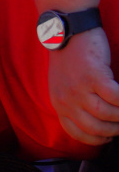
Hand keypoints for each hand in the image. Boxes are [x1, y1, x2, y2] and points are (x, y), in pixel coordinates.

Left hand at [48, 28, 118, 144]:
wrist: (68, 32)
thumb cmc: (70, 56)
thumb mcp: (63, 84)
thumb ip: (73, 101)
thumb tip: (92, 116)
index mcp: (59, 104)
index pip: (76, 132)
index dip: (95, 139)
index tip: (108, 138)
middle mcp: (66, 100)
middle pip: (93, 127)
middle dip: (112, 131)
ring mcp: (79, 89)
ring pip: (105, 114)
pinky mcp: (94, 76)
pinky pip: (114, 96)